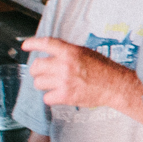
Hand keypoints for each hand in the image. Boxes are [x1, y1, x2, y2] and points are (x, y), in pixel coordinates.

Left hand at [22, 38, 142, 117]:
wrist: (116, 86)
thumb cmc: (104, 69)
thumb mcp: (86, 53)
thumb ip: (68, 52)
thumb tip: (52, 53)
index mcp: (70, 51)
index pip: (45, 43)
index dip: (32, 43)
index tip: (26, 45)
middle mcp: (65, 65)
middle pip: (36, 66)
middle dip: (37, 70)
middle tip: (43, 73)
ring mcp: (64, 81)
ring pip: (38, 83)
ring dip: (44, 84)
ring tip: (53, 84)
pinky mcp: (65, 96)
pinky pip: (46, 98)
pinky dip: (51, 97)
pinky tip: (59, 94)